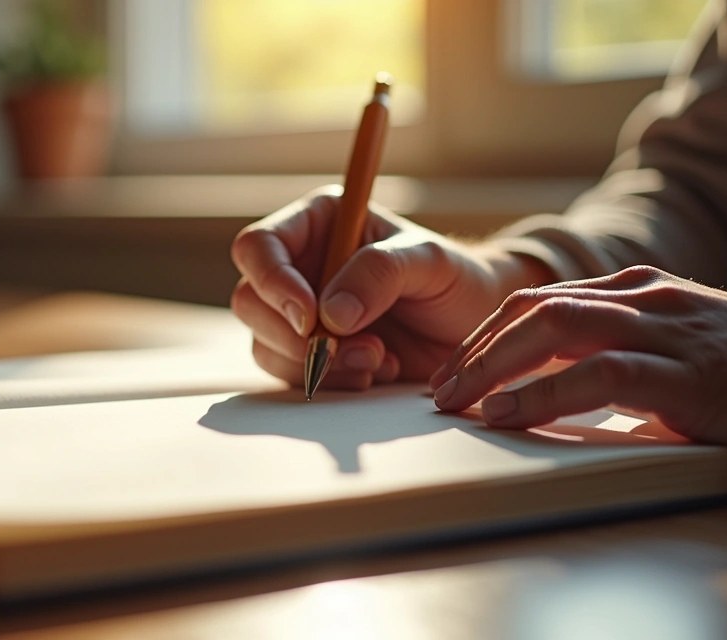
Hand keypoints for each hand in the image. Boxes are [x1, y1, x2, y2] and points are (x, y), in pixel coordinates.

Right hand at [230, 186, 553, 388]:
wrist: (476, 326)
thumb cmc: (456, 278)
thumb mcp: (429, 261)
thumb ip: (380, 273)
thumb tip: (330, 313)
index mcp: (318, 224)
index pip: (259, 246)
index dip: (272, 282)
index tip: (309, 316)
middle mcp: (300, 266)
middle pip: (251, 301)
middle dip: (294, 335)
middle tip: (348, 348)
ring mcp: (302, 314)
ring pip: (266, 344)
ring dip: (318, 363)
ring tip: (379, 358)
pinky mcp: (312, 354)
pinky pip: (292, 376)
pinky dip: (332, 381)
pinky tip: (376, 369)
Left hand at [430, 265, 726, 463]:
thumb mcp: (683, 353)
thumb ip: (627, 356)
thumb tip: (563, 383)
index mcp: (642, 290)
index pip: (542, 299)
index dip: (489, 333)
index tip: (455, 369)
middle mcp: (646, 298)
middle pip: (535, 308)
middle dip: (476, 348)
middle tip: (437, 390)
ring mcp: (668, 329)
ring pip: (555, 329)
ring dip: (493, 365)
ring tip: (455, 402)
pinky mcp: (689, 373)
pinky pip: (598, 374)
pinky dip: (541, 394)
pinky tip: (507, 415)